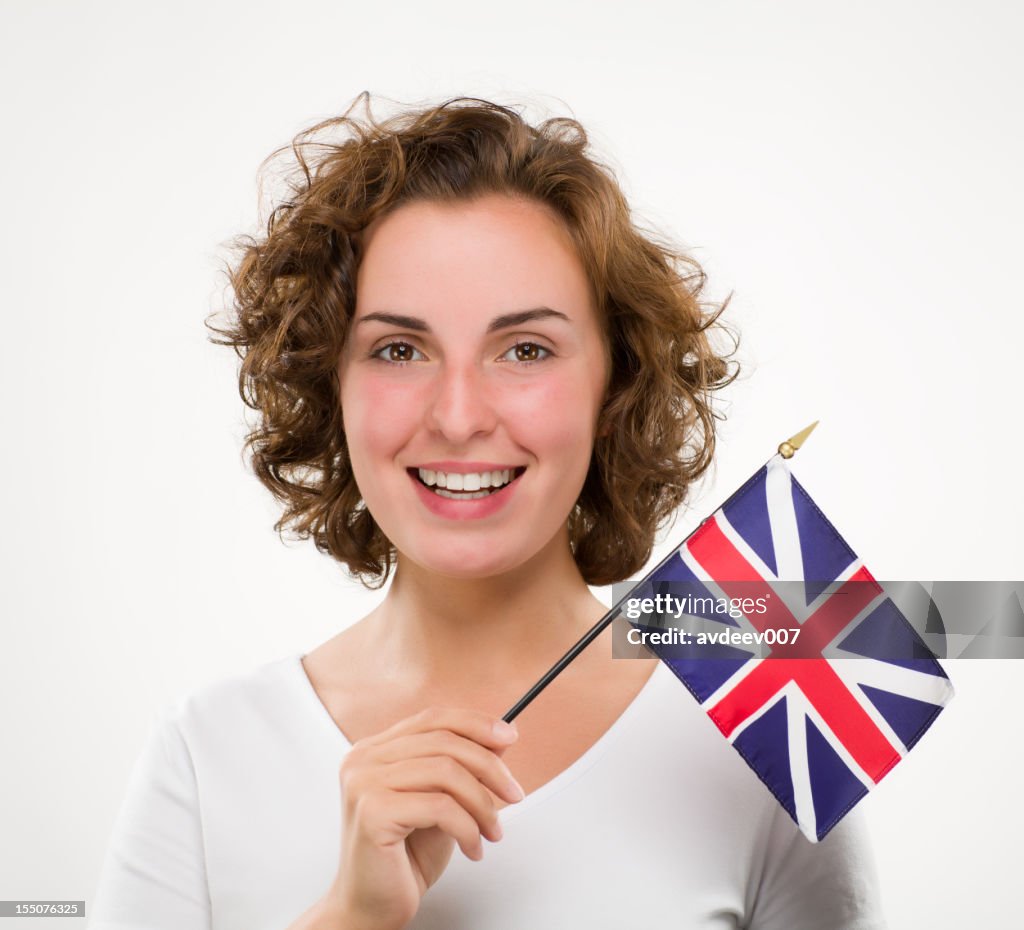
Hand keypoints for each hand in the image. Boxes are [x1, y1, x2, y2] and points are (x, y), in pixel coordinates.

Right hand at [321, 706, 524, 929]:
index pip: (433, 718)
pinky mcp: (372, 812)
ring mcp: (364, 783)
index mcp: (375, 750)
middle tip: (513, 793)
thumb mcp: (442, 802)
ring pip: (446, 771)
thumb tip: (501, 736)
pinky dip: (468, 828)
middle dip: (490, 767)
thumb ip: (463, 768)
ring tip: (492, 831)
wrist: (370, 908)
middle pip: (444, 742)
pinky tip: (472, 848)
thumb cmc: (403, 859)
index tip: (509, 735)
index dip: (476, 723)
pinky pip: (440, 806)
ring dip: (482, 804)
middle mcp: (364, 759)